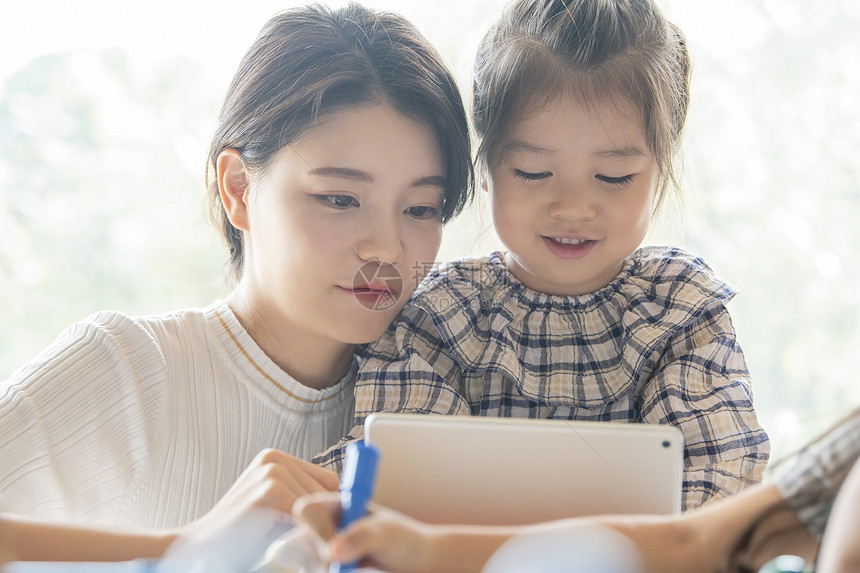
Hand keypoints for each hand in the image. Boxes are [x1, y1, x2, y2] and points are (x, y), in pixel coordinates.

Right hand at [176, 449, 338, 553]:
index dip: (328, 509)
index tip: (325, 531)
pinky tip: (284, 545)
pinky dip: (304, 536)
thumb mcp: (275, 510)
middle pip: (326, 493)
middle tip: (304, 541)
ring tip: (287, 542)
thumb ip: (302, 501)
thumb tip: (347, 507)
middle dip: (321, 520)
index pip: (327, 482)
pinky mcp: (271, 489)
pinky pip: (307, 517)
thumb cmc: (242, 535)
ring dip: (310, 530)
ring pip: (318, 507)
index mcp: (276, 459)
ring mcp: (272, 471)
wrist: (202, 548)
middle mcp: (275, 458)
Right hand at [294, 492, 437, 572]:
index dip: (317, 530)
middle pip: (301, 540)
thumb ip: (361, 537)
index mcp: (336, 505)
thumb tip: (332, 552)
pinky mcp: (328, 565)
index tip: (337, 549)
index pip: (307, 509)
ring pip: (307, 563)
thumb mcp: (387, 534)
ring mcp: (324, 547)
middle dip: (321, 558)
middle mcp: (325, 525)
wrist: (413, 561)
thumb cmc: (403, 540)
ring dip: (326, 569)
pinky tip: (351, 571)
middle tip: (346, 566)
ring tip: (354, 568)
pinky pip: (315, 570)